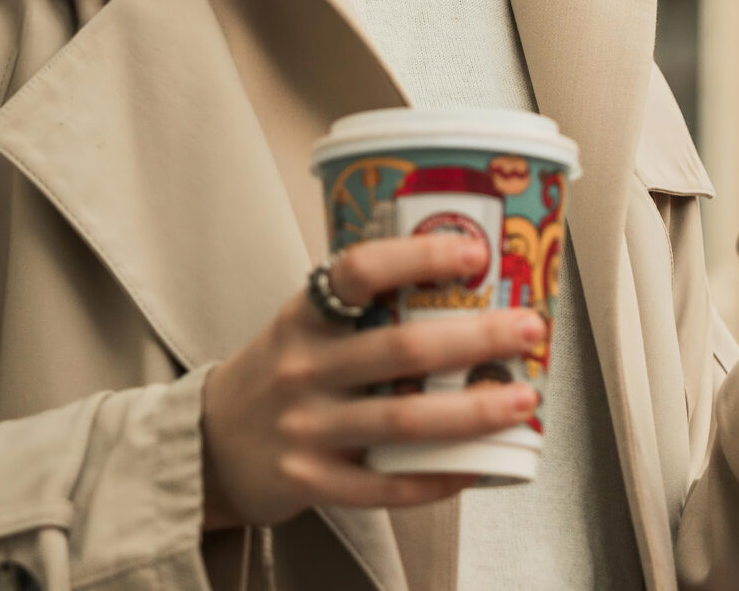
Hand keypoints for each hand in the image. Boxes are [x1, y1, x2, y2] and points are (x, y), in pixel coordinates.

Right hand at [199, 233, 546, 528]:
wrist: (208, 446)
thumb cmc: (279, 375)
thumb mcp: (302, 328)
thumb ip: (362, 312)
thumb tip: (465, 289)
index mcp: (304, 317)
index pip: (359, 272)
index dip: (420, 257)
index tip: (474, 252)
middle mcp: (303, 368)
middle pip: (401, 349)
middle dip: (476, 338)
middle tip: (529, 329)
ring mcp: (306, 427)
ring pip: (403, 420)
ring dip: (472, 411)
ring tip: (522, 400)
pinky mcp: (309, 481)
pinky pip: (384, 486)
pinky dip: (435, 478)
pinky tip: (475, 469)